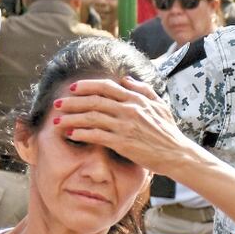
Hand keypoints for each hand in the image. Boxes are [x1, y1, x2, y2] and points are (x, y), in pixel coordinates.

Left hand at [51, 77, 197, 173]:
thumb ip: (143, 90)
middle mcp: (129, 109)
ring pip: (92, 118)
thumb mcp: (160, 105)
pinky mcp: (123, 143)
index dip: (86, 86)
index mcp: (136, 99)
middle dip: (72, 102)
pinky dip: (82, 134)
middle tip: (57, 103)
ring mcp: (125, 126)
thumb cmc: (168, 131)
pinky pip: (97, 136)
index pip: (106, 86)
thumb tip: (125, 79)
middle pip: (94, 101)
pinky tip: (70, 135)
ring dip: (71, 118)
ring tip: (57, 121)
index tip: (72, 88)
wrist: (177, 154)